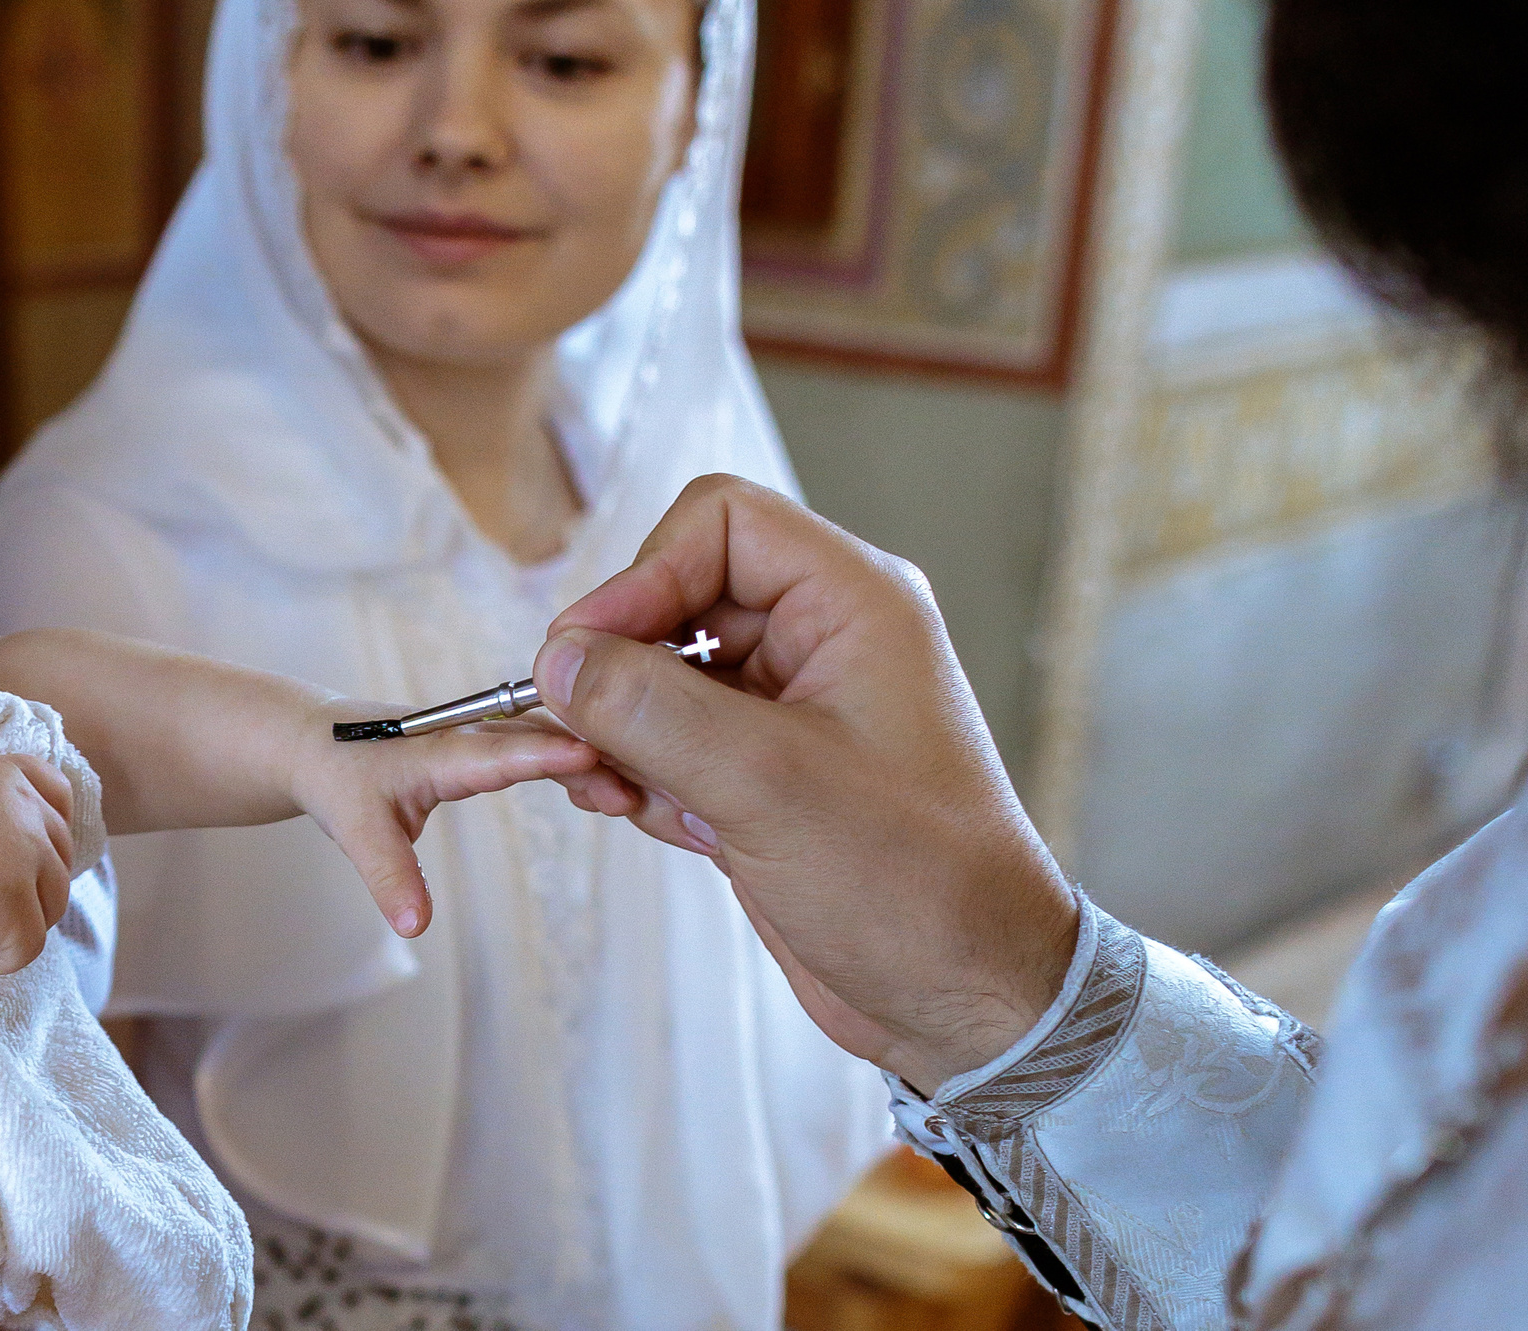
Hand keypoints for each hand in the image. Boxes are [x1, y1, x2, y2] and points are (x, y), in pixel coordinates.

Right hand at [0, 751, 75, 973]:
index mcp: (2, 776)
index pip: (57, 793)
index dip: (50, 832)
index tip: (28, 861)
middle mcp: (23, 810)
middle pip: (59, 859)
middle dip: (32, 890)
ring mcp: (24, 856)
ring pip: (52, 905)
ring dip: (17, 925)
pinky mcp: (14, 903)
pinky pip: (29, 947)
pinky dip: (1, 957)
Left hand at [283, 698, 621, 937]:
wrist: (314, 741)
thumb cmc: (336, 779)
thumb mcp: (354, 831)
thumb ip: (388, 876)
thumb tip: (415, 926)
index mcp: (436, 750)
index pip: (496, 751)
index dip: (543, 753)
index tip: (592, 754)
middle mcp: (464, 733)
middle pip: (536, 739)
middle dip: (587, 758)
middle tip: (637, 791)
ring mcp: (478, 732)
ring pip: (543, 736)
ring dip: (589, 755)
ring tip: (638, 789)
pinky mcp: (484, 741)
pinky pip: (537, 742)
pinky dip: (574, 755)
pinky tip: (611, 778)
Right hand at [528, 474, 1078, 1090]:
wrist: (969, 1003)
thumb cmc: (916, 885)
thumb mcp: (768, 785)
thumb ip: (651, 709)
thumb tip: (558, 660)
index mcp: (853, 604)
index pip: (719, 525)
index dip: (642, 575)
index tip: (584, 650)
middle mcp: (822, 642)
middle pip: (678, 596)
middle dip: (620, 662)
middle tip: (576, 731)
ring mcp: (790, 711)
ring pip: (663, 673)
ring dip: (619, 726)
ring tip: (606, 786)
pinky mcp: (763, 775)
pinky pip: (671, 739)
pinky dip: (639, 772)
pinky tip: (642, 818)